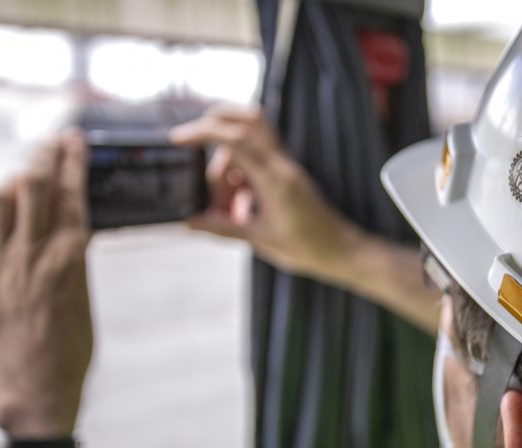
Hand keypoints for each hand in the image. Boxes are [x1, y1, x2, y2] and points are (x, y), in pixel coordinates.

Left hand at [0, 131, 92, 437]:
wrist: (35, 385)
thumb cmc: (71, 348)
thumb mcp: (84, 294)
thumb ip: (75, 257)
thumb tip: (73, 226)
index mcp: (70, 258)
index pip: (71, 194)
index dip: (71, 161)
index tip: (73, 140)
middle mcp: (33, 254)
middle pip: (33, 186)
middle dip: (42, 157)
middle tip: (50, 146)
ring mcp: (3, 265)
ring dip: (12, 185)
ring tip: (24, 184)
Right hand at [169, 106, 364, 280]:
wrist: (342, 252)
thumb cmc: (309, 248)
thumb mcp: (261, 240)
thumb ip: (223, 228)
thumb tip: (190, 221)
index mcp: (275, 178)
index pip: (237, 138)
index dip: (205, 131)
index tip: (179, 138)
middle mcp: (281, 166)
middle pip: (246, 121)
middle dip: (214, 126)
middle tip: (190, 147)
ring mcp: (284, 168)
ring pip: (246, 147)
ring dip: (225, 169)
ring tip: (223, 209)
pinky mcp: (285, 177)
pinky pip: (254, 164)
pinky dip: (237, 178)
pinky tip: (236, 209)